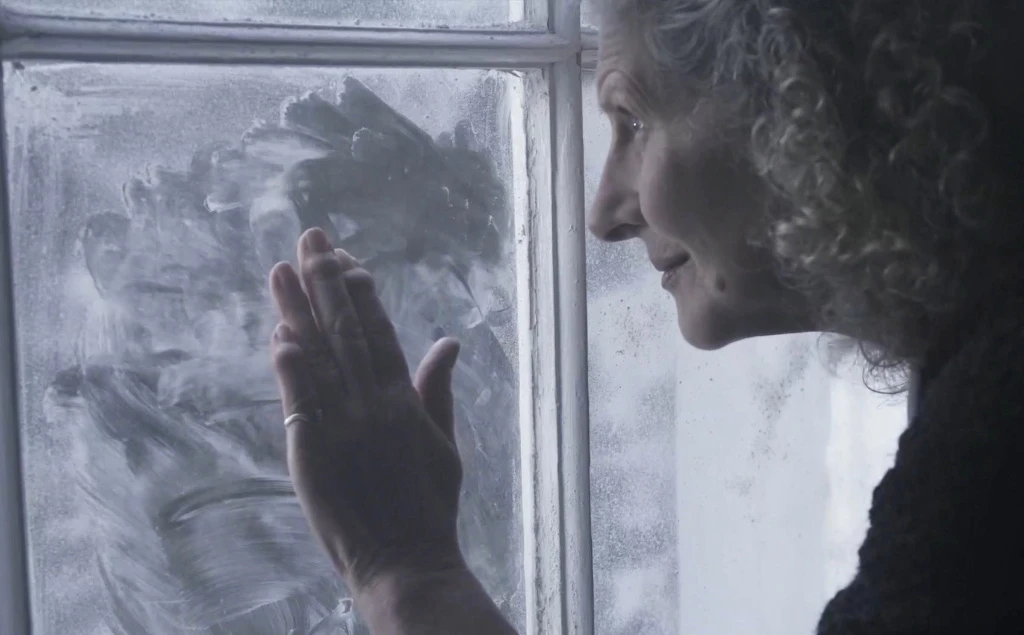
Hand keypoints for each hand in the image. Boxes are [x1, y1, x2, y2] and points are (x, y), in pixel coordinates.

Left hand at [268, 227, 465, 592]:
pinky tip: (278, 334)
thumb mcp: (444, 444)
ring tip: (280, 268)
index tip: (343, 258)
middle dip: (325, 280)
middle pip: (345, 330)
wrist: (405, 560)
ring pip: (318, 356)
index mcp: (405, 401)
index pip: (378, 330)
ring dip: (297, 310)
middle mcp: (373, 405)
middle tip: (310, 237)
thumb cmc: (427, 505)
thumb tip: (449, 342)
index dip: (359, 290)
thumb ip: (437, 389)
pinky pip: (298, 401)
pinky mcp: (313, 453)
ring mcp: (342, 427)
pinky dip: (289, 367)